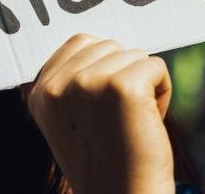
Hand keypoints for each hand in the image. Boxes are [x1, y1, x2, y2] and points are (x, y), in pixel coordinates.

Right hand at [26, 34, 173, 193]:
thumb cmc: (106, 161)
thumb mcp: (69, 118)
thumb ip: (72, 80)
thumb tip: (102, 44)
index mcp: (41, 91)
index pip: (80, 43)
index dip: (105, 68)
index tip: (105, 108)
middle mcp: (58, 85)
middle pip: (109, 46)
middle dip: (124, 75)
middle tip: (120, 118)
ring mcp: (88, 82)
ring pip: (134, 55)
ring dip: (144, 84)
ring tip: (133, 122)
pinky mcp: (123, 87)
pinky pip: (156, 66)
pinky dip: (163, 91)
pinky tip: (149, 121)